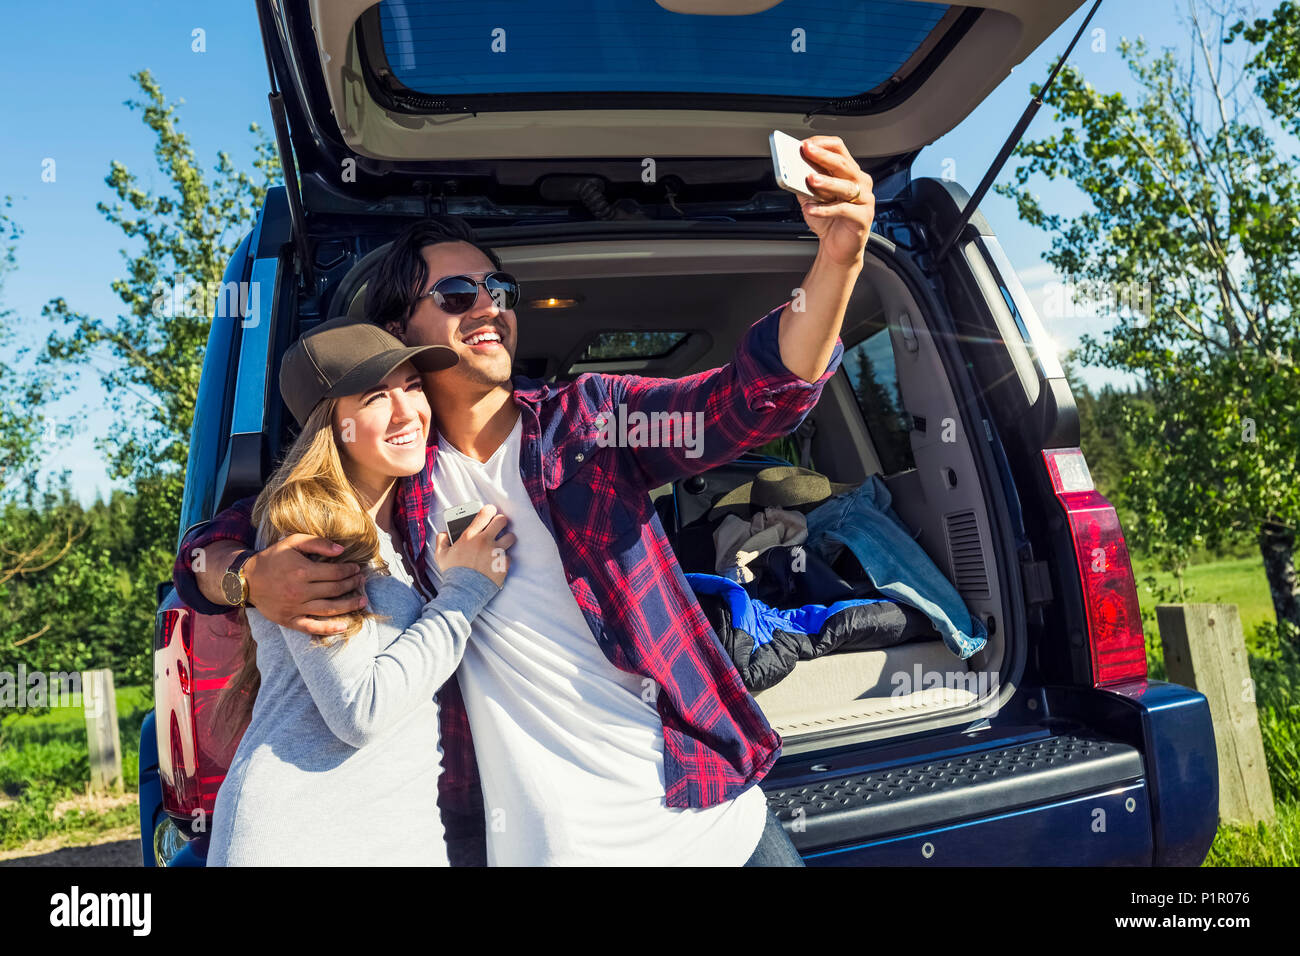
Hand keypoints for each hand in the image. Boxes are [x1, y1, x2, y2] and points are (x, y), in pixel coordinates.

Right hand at [244, 534, 366, 636]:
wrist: (247, 579)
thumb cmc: (273, 558)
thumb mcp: (293, 542)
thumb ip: (318, 543)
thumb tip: (342, 550)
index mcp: (303, 571)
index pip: (335, 573)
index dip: (349, 571)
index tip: (356, 568)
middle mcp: (300, 591)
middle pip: (335, 590)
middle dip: (352, 585)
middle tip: (361, 581)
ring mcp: (295, 608)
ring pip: (329, 609)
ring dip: (349, 605)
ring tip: (363, 601)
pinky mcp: (289, 620)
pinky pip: (312, 627)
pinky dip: (329, 629)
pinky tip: (343, 626)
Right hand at [434, 505, 515, 587]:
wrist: (464, 592)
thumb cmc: (453, 573)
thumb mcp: (441, 556)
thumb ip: (441, 541)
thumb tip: (443, 534)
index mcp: (470, 536)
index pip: (485, 513)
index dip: (489, 509)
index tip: (490, 511)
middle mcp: (485, 541)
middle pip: (502, 521)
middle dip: (501, 521)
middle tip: (498, 525)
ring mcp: (496, 553)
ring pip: (510, 537)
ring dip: (506, 539)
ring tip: (501, 543)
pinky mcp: (503, 565)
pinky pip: (509, 556)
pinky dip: (504, 559)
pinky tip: (497, 562)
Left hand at [796, 135, 874, 266]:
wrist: (838, 248)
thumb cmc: (828, 221)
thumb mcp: (812, 198)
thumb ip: (805, 183)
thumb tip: (792, 168)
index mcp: (849, 172)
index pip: (839, 150)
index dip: (822, 144)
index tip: (804, 144)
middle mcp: (860, 182)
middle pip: (843, 164)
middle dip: (823, 156)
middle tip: (807, 151)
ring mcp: (864, 199)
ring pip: (846, 185)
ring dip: (827, 181)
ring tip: (810, 179)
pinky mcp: (863, 218)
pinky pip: (844, 210)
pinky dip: (825, 210)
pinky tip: (810, 209)